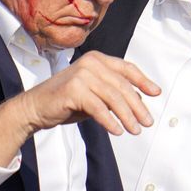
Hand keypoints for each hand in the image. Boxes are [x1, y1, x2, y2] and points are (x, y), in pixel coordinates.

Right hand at [0, 51, 159, 165]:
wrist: (35, 108)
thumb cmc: (66, 101)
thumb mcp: (94, 94)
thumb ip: (113, 93)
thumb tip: (139, 102)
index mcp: (96, 59)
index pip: (126, 68)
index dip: (143, 81)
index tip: (156, 93)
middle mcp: (90, 63)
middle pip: (122, 86)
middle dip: (137, 106)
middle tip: (147, 122)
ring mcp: (81, 75)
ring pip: (113, 98)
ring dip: (127, 116)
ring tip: (135, 130)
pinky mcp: (73, 90)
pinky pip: (98, 108)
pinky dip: (110, 121)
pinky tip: (117, 131)